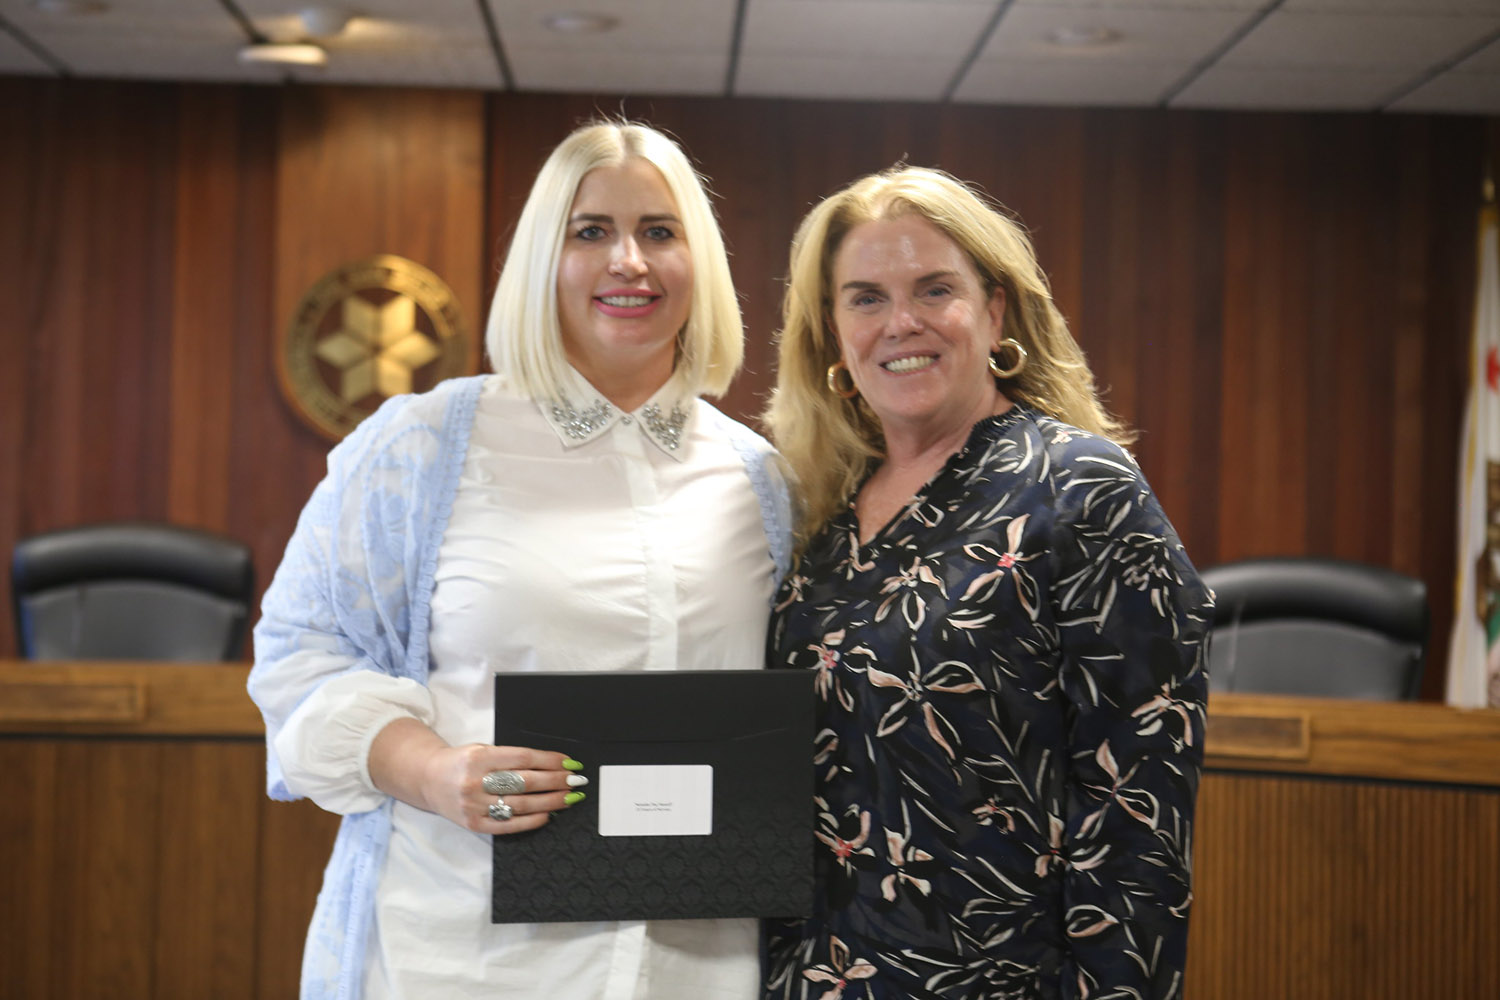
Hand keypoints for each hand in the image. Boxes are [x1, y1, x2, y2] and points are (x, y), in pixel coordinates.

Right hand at [367, 718, 585, 835]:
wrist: (428, 779)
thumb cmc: (463, 762)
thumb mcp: (483, 750)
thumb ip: (511, 757)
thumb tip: (552, 766)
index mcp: (480, 757)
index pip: (524, 759)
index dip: (551, 761)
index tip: (570, 764)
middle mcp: (476, 782)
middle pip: (526, 782)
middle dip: (556, 782)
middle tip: (577, 781)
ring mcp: (474, 805)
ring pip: (521, 805)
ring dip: (550, 802)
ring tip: (569, 798)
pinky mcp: (473, 824)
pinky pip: (508, 825)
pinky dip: (531, 821)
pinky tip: (547, 815)